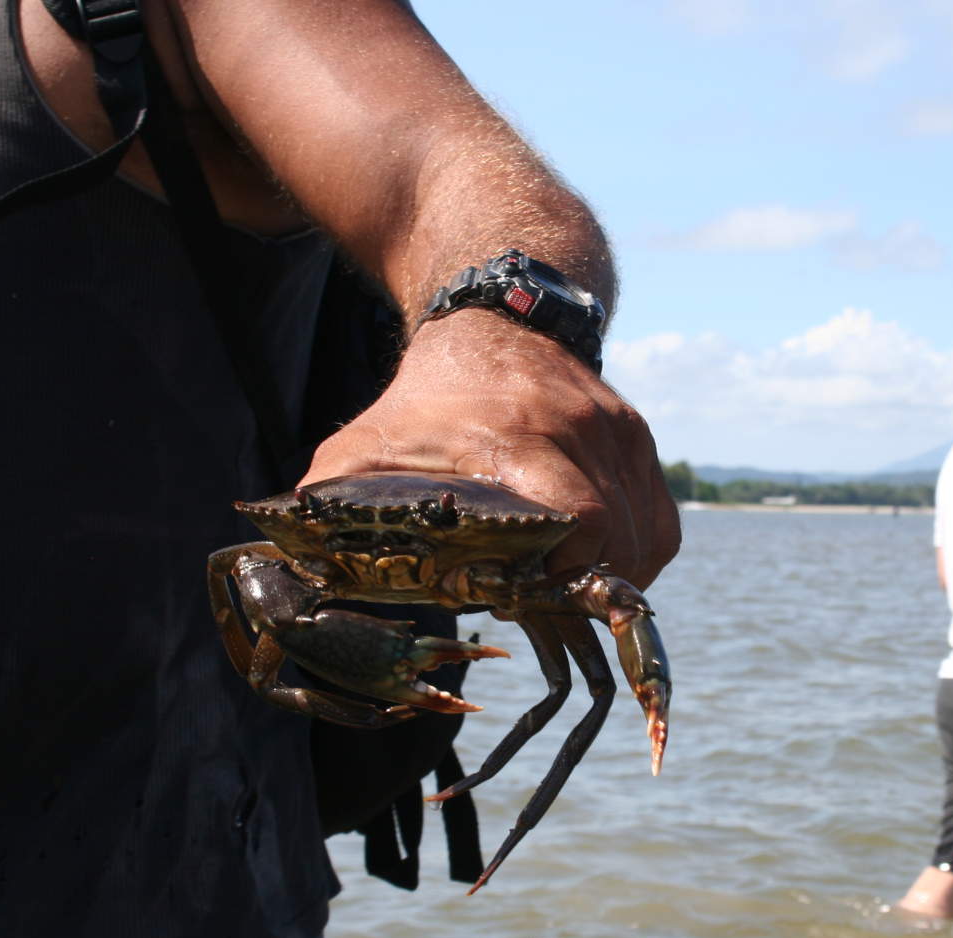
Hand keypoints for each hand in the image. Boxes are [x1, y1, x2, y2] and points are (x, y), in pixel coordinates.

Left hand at [300, 309, 680, 590]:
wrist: (497, 316)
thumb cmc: (425, 396)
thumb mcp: (367, 442)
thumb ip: (335, 499)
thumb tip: (293, 565)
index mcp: (520, 437)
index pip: (582, 520)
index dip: (565, 573)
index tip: (528, 596)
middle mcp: (582, 432)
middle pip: (620, 541)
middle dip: (586, 589)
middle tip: (543, 608)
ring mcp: (620, 432)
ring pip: (646, 537)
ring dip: (612, 578)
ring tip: (565, 591)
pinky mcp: (638, 437)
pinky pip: (659, 521)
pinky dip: (634, 555)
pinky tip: (594, 566)